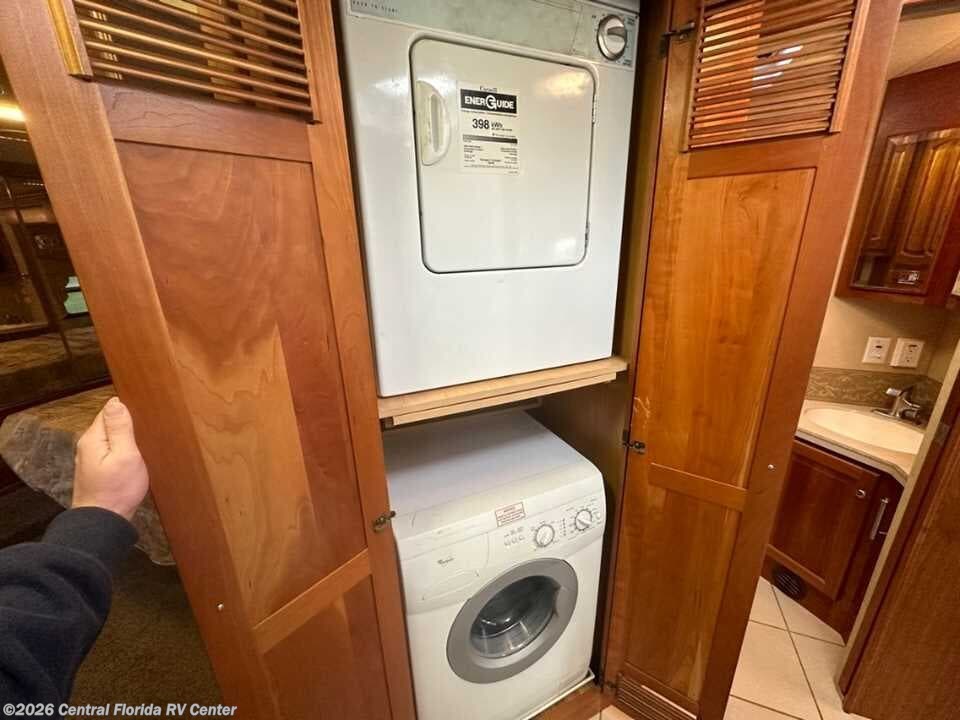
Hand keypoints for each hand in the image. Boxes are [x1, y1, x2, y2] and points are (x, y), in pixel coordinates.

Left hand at [72, 397, 148, 520]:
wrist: (103, 522)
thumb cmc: (117, 490)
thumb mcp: (125, 455)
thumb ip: (120, 428)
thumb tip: (116, 401)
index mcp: (93, 438)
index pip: (108, 411)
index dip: (127, 411)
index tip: (144, 418)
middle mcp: (87, 446)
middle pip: (108, 425)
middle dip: (126, 425)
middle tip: (147, 432)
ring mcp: (90, 460)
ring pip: (109, 440)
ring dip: (124, 440)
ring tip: (143, 445)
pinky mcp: (96, 472)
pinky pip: (109, 453)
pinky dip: (121, 452)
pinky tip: (132, 460)